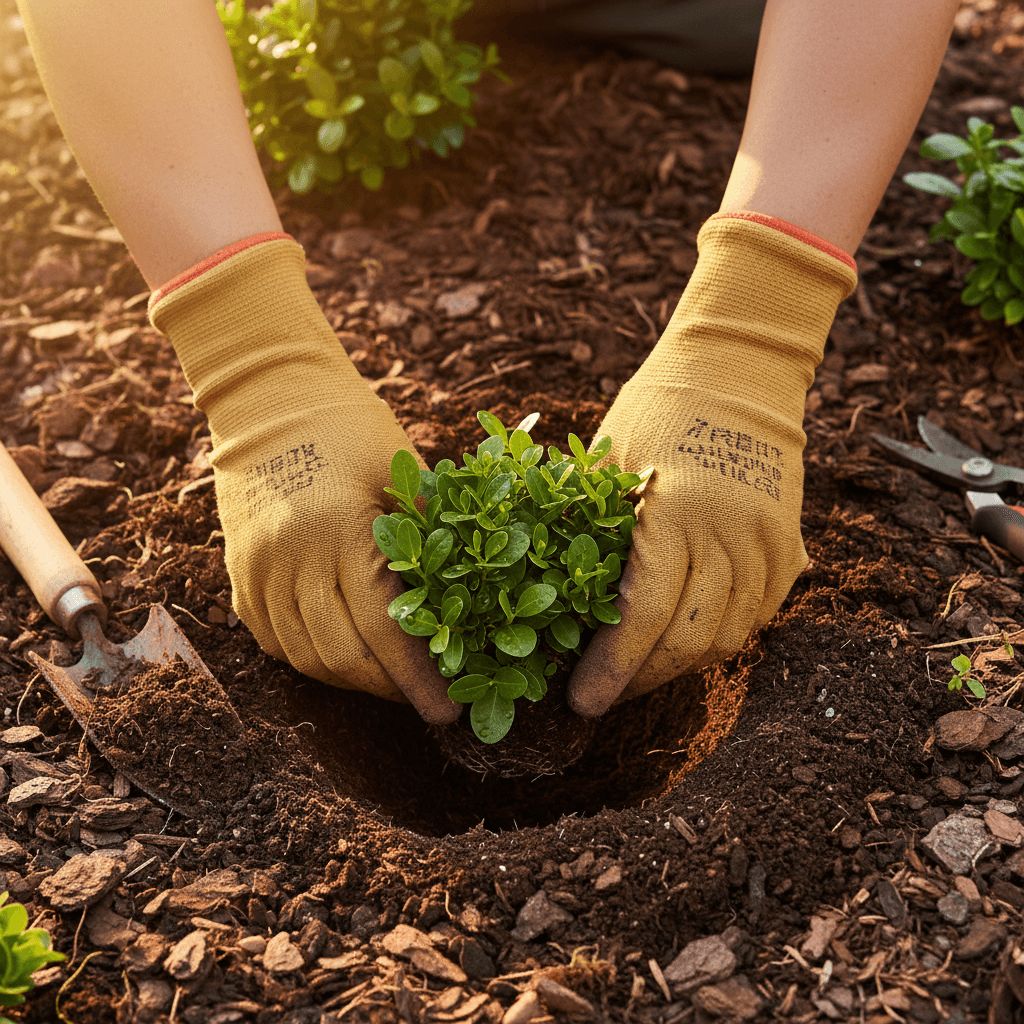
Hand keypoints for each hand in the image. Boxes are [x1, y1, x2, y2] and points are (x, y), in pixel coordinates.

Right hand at [149, 234, 458, 723]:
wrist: (267, 396)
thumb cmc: (352, 428)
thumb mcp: (402, 472)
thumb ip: (428, 536)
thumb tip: (471, 599)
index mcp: (343, 532)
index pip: (386, 630)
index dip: (419, 679)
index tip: (447, 711)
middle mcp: (293, 559)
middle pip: (343, 658)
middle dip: (389, 691)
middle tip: (424, 699)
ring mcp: (258, 571)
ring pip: (305, 659)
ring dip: (351, 681)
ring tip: (389, 683)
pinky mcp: (238, 576)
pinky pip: (273, 642)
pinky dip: (310, 660)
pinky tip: (343, 658)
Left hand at [567, 212, 856, 716]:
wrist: (739, 369)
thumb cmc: (656, 409)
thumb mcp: (607, 462)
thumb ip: (586, 528)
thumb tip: (544, 600)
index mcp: (674, 513)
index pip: (643, 617)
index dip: (611, 670)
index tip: (581, 702)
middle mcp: (730, 536)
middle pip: (688, 642)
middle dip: (641, 680)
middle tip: (604, 693)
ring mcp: (768, 545)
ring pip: (727, 640)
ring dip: (680, 667)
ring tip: (639, 672)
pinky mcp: (790, 548)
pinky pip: (758, 619)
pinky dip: (718, 640)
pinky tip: (682, 642)